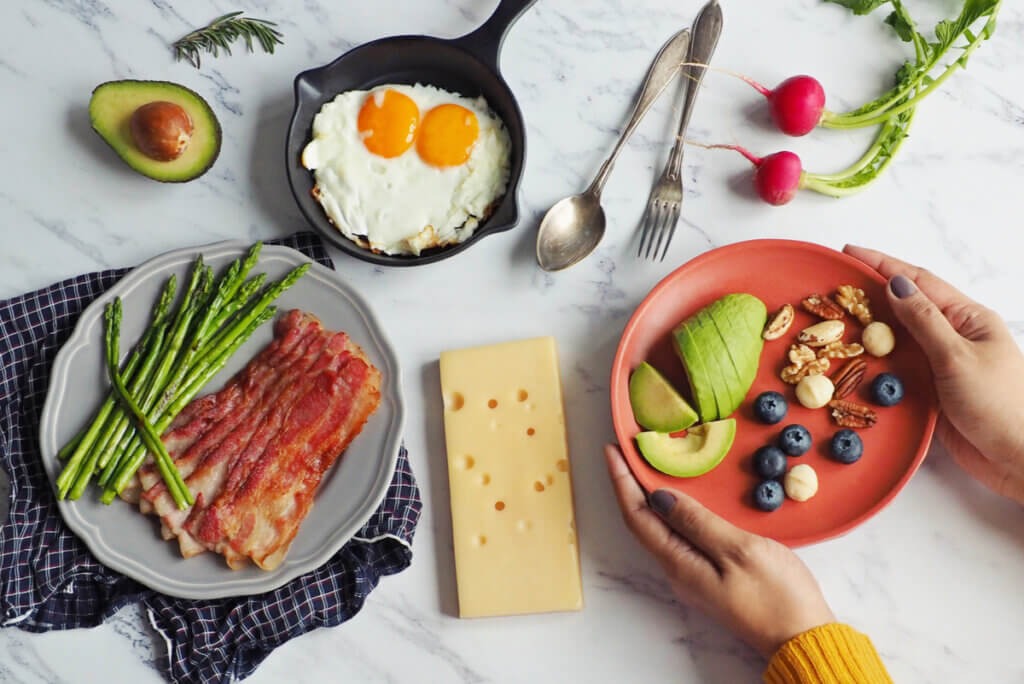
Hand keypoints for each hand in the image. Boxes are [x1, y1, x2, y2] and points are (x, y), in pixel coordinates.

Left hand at [604, 444, 833, 656]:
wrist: (802, 637)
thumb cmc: (777, 596)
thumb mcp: (738, 550)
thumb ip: (697, 522)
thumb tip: (659, 497)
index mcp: (679, 564)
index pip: (637, 516)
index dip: (622, 480)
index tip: (613, 449)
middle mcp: (679, 570)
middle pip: (644, 521)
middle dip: (631, 484)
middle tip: (628, 449)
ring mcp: (694, 574)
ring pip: (662, 528)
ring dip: (651, 496)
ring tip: (649, 464)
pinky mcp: (711, 574)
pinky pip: (681, 535)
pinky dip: (675, 509)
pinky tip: (685, 496)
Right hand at [844, 246, 1023, 502]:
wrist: (1019, 458)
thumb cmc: (1000, 405)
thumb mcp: (958, 357)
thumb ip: (923, 321)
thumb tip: (895, 285)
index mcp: (967, 318)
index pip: (919, 282)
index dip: (882, 265)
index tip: (849, 253)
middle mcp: (952, 337)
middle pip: (904, 307)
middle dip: (869, 294)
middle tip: (832, 287)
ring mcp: (941, 365)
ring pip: (896, 339)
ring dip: (867, 330)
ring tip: (832, 320)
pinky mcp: (931, 393)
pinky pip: (896, 370)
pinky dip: (874, 364)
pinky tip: (852, 362)